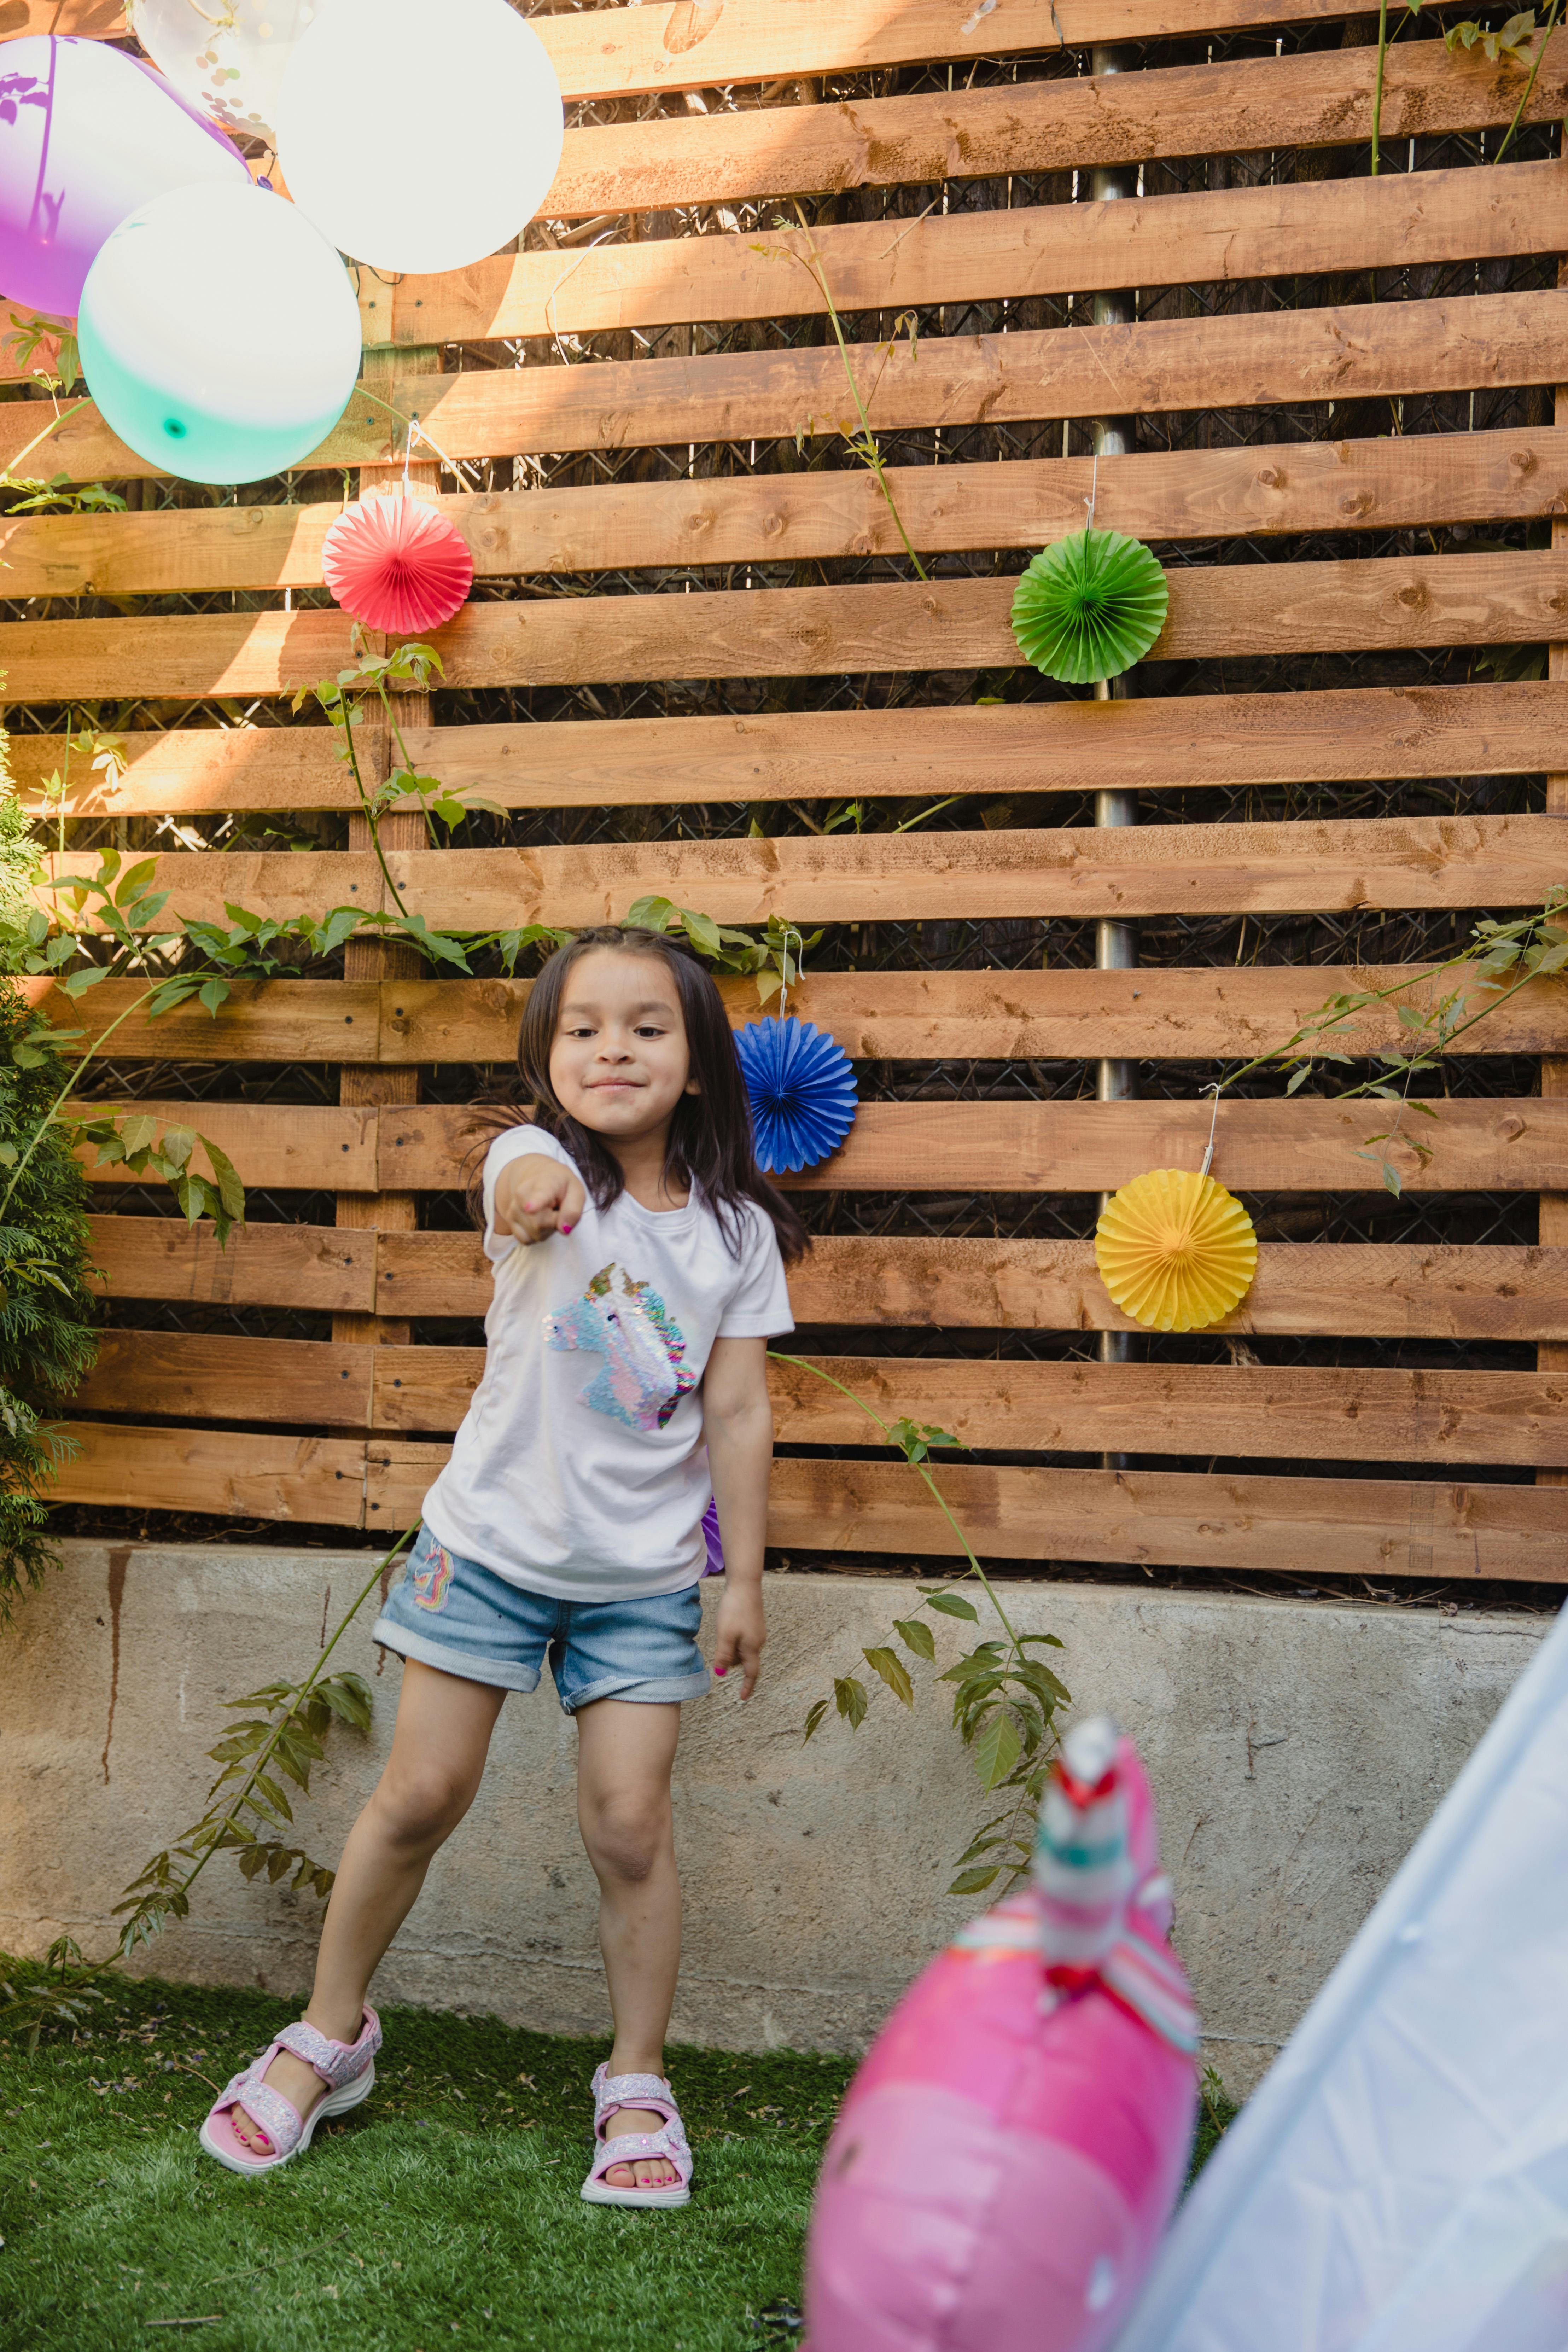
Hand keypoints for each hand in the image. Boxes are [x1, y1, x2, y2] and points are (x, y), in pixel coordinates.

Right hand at [493, 1152, 585, 1244]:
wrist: (540, 1177)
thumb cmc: (562, 1187)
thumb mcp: (576, 1192)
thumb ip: (573, 1210)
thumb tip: (564, 1230)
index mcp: (545, 1182)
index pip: (540, 1194)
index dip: (536, 1203)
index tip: (530, 1208)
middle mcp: (522, 1194)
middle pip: (540, 1224)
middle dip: (554, 1223)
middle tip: (557, 1209)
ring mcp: (513, 1208)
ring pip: (534, 1234)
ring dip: (547, 1230)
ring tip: (548, 1213)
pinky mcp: (509, 1219)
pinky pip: (526, 1239)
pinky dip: (536, 1235)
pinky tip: (539, 1220)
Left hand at [711, 1582, 764, 1700]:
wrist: (745, 1585)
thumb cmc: (734, 1610)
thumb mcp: (725, 1635)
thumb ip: (723, 1655)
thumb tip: (720, 1674)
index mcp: (751, 1647)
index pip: (751, 1673)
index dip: (747, 1687)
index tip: (742, 1698)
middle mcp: (758, 1641)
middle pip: (744, 1661)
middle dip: (731, 1662)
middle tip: (718, 1651)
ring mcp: (757, 1632)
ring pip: (742, 1649)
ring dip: (731, 1649)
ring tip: (722, 1633)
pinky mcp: (754, 1623)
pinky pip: (743, 1639)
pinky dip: (734, 1640)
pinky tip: (726, 1626)